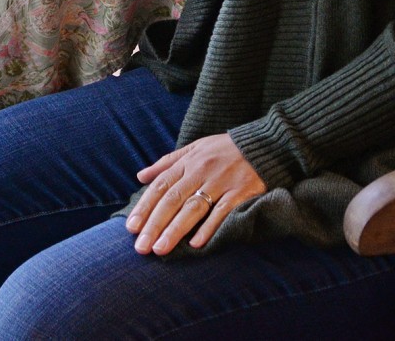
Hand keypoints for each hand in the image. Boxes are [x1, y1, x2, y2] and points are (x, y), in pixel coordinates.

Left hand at [125, 133, 265, 255]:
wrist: (263, 144)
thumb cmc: (224, 149)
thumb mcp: (194, 148)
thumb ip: (167, 162)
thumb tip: (141, 176)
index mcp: (188, 161)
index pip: (161, 185)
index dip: (145, 206)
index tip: (131, 227)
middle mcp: (201, 171)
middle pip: (173, 199)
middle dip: (155, 224)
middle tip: (141, 247)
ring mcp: (221, 181)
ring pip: (194, 207)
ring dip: (175, 229)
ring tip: (160, 249)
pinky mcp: (241, 191)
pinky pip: (223, 211)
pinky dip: (209, 226)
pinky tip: (196, 243)